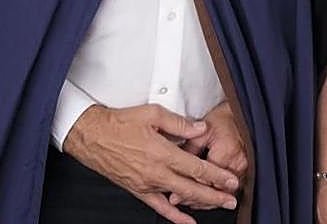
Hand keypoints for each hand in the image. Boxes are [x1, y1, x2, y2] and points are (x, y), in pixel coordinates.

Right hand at [65, 104, 240, 223]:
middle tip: (233, 198)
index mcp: (162, 152)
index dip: (216, 175)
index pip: (196, 167)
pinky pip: (159, 207)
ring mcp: (147, 184)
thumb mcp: (152, 114)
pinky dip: (175, 216)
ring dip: (201, 202)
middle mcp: (156, 172)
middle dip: (215, 194)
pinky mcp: (138, 191)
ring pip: (179, 197)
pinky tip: (188, 221)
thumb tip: (200, 129)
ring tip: (219, 205)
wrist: (93, 137)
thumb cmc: (120, 124)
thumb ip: (179, 123)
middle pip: (192, 187)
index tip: (231, 179)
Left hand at [170, 101, 247, 208]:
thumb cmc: (221, 121)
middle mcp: (237, 163)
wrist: (238, 117)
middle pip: (215, 190)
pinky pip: (230, 191)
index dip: (187, 187)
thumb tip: (174, 166)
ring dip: (206, 200)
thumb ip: (189, 149)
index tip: (174, 196)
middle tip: (178, 200)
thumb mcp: (202, 132)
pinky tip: (204, 199)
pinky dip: (216, 196)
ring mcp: (243, 169)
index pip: (205, 177)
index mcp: (226, 151)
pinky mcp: (244, 173)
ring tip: (188, 202)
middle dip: (196, 198)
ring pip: (223, 194)